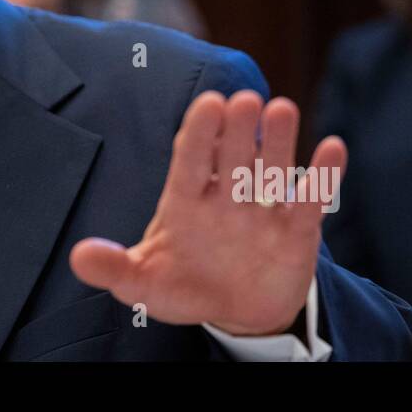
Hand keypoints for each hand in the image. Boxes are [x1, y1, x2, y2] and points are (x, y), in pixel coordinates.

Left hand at [69, 89, 346, 334]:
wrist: (237, 312)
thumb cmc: (185, 286)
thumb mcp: (145, 283)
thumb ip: (115, 269)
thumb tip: (79, 257)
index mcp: (186, 200)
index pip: (191, 159)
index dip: (199, 133)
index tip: (207, 104)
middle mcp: (226, 195)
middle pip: (233, 156)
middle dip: (238, 130)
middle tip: (244, 100)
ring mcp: (263, 210)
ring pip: (272, 167)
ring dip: (279, 140)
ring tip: (282, 109)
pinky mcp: (297, 230)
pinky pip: (312, 200)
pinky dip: (324, 176)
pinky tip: (332, 147)